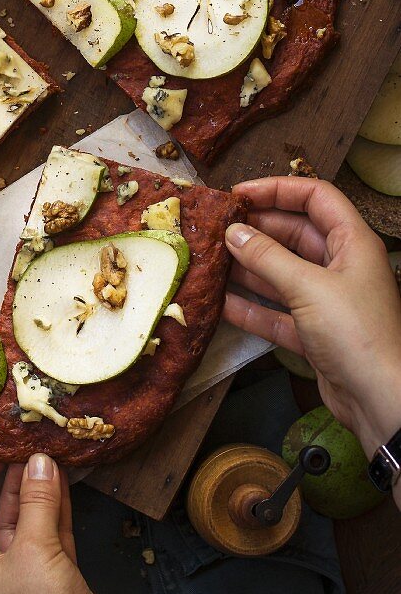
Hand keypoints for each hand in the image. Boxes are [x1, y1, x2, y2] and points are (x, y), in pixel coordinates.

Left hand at [0, 419, 92, 593]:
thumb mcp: (36, 555)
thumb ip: (37, 504)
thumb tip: (40, 460)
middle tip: (3, 435)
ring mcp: (17, 571)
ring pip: (13, 514)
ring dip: (25, 480)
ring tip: (35, 446)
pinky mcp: (48, 576)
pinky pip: (43, 529)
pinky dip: (51, 501)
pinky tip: (59, 474)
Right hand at [223, 176, 400, 464]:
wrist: (383, 403)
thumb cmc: (357, 334)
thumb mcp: (308, 287)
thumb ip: (267, 257)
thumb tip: (233, 232)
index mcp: (352, 242)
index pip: (315, 197)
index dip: (277, 190)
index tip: (238, 194)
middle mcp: (341, 266)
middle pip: (295, 233)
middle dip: (256, 230)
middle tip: (216, 229)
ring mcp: (327, 301)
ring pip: (282, 273)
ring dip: (248, 268)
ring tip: (210, 260)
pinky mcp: (315, 333)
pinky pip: (277, 311)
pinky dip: (251, 307)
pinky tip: (220, 302)